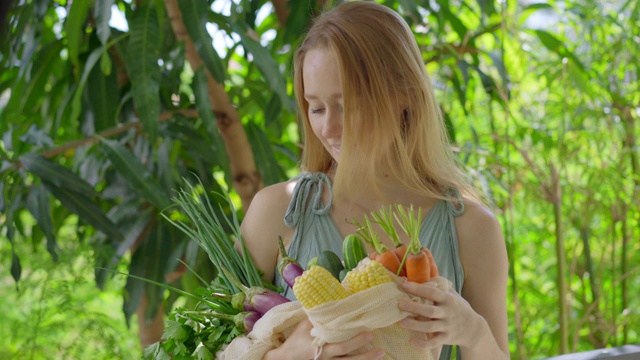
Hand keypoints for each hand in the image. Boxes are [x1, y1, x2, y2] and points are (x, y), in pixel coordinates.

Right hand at [265, 319, 384, 359]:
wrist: (286, 359)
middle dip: (363, 349)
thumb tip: (332, 297)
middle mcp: (327, 358)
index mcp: (321, 346)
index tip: (369, 332)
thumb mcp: (305, 325)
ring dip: (366, 359)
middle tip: (377, 341)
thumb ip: (319, 315)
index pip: (341, 344)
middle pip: (347, 355)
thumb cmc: (296, 340)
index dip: (355, 340)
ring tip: (381, 353)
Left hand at [397, 280, 480, 348]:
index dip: (418, 288)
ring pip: (430, 327)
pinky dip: (424, 343)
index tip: (405, 285)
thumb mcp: (453, 295)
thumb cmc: (459, 308)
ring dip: (415, 325)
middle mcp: (447, 312)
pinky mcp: (446, 338)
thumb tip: (423, 274)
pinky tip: (413, 342)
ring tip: (401, 322)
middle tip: (400, 304)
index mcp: (448, 299)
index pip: (432, 292)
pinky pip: (435, 342)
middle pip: (429, 310)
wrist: (474, 329)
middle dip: (414, 307)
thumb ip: (440, 287)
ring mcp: (447, 326)